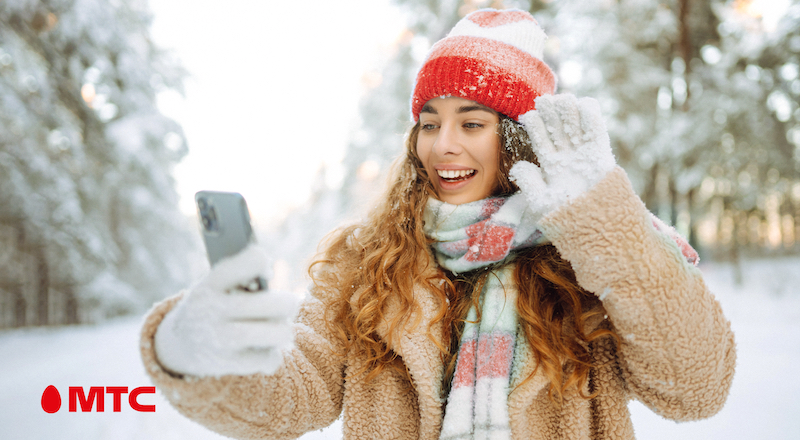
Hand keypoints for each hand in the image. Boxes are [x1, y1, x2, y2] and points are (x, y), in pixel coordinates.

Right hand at [154, 244, 298, 376]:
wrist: (178, 344)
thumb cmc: (214, 304)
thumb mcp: (218, 284)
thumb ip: (247, 277)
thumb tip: (278, 281)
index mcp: (212, 282)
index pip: (255, 260)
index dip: (265, 264)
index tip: (264, 273)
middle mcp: (214, 308)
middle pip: (279, 303)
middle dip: (288, 303)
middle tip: (284, 305)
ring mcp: (221, 338)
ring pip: (280, 333)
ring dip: (282, 330)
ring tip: (273, 327)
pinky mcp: (228, 363)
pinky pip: (271, 359)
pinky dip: (271, 355)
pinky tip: (260, 348)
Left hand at [510, 93, 615, 218]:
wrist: (595, 228)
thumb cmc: (566, 219)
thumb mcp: (541, 202)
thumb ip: (529, 183)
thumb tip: (517, 166)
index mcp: (552, 168)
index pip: (542, 142)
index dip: (535, 127)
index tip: (526, 115)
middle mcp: (568, 159)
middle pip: (558, 130)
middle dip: (551, 114)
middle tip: (543, 100)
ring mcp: (585, 155)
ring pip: (576, 127)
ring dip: (569, 111)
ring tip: (560, 98)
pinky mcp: (602, 155)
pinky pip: (597, 132)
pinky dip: (591, 117)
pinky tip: (583, 103)